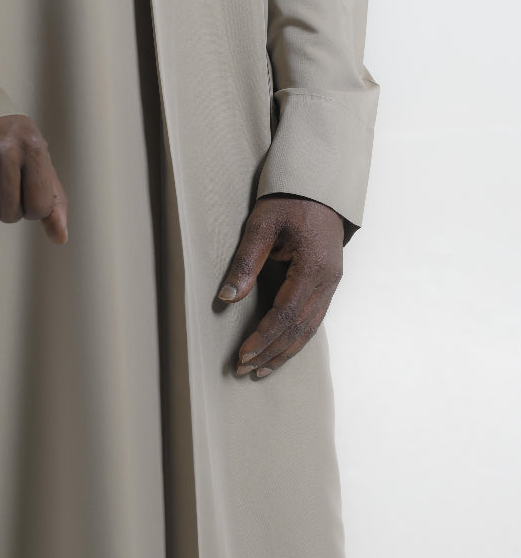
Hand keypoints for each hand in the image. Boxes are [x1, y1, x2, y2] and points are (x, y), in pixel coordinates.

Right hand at [0, 115, 68, 242]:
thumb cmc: (8, 143)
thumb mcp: (37, 161)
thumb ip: (53, 200)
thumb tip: (59, 236)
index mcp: (31, 145)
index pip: (40, 207)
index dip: (33, 207)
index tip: (24, 191)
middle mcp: (1, 149)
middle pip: (11, 215)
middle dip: (8, 209)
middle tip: (0, 186)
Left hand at [217, 192, 343, 377]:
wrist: (319, 187)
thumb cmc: (289, 201)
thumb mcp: (261, 224)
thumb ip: (246, 261)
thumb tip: (227, 297)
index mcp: (313, 266)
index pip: (286, 313)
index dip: (264, 337)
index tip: (242, 354)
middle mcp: (327, 280)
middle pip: (300, 328)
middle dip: (272, 352)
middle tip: (244, 369)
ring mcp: (331, 283)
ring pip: (310, 328)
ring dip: (285, 352)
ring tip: (261, 370)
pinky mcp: (328, 283)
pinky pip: (314, 319)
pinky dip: (296, 338)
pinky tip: (281, 350)